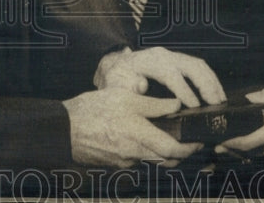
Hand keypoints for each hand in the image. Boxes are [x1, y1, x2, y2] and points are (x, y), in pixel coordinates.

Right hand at [63, 88, 202, 167]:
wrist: (64, 130)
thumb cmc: (93, 110)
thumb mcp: (125, 98)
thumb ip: (153, 104)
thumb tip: (176, 104)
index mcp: (140, 137)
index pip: (174, 151)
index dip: (190, 148)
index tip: (199, 141)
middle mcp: (135, 155)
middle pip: (167, 160)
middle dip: (181, 153)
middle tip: (188, 140)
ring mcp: (124, 163)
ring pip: (152, 160)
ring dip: (162, 151)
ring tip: (165, 134)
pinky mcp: (115, 164)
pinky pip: (136, 159)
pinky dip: (144, 151)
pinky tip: (140, 136)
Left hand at [94, 46, 226, 107]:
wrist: (118, 66)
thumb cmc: (118, 78)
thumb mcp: (116, 83)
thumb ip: (126, 86)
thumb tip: (141, 86)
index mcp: (149, 61)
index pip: (170, 74)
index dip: (183, 89)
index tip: (194, 107)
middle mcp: (164, 55)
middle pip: (191, 65)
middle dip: (205, 85)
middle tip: (215, 105)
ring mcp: (173, 56)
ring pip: (199, 65)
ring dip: (212, 83)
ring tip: (221, 102)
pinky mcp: (179, 61)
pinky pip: (199, 67)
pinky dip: (210, 80)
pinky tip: (216, 95)